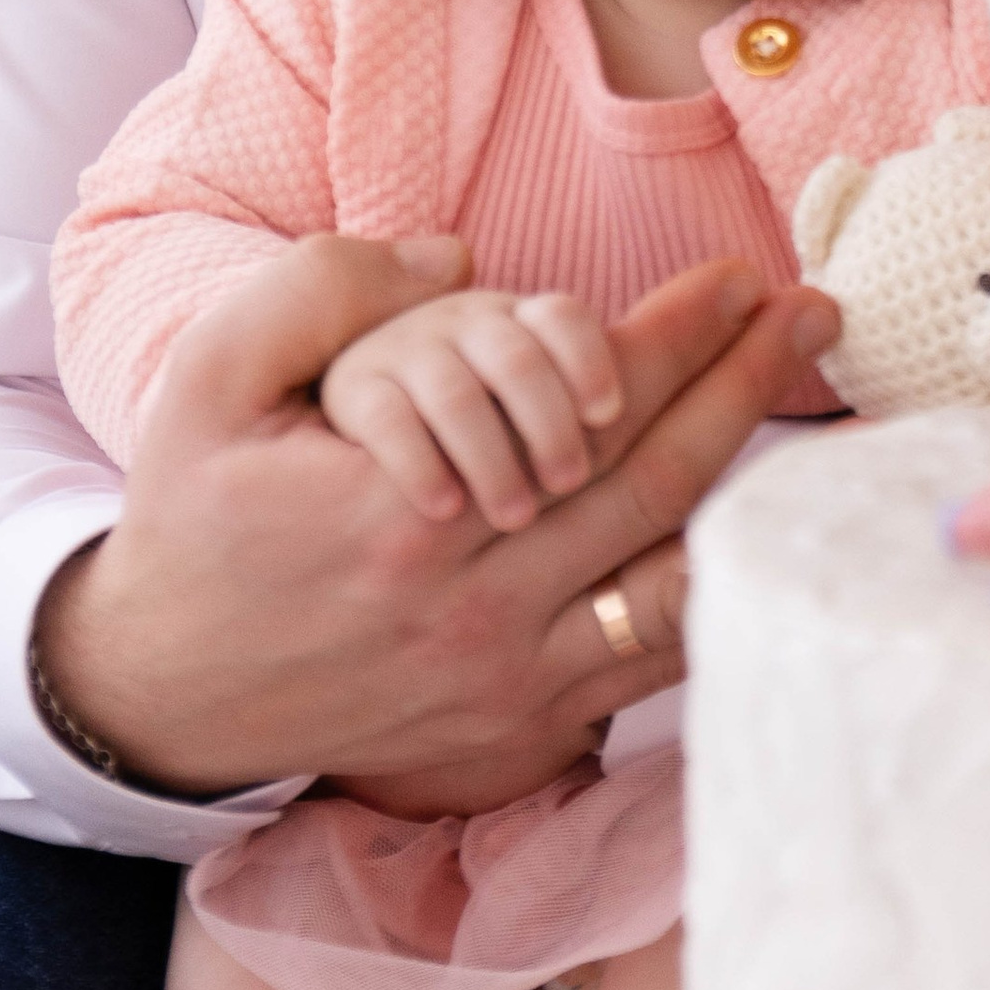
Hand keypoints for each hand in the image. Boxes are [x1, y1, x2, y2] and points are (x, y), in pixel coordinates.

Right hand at [37, 235, 835, 802]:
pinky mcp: (523, 728)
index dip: (672, 337)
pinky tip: (773, 531)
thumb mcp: (208, 382)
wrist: (168, 689)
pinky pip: (650, 666)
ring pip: (669, 581)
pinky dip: (720, 597)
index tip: (734, 277)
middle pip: (651, 484)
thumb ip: (314, 292)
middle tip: (813, 313)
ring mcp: (505, 679)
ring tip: (821, 410)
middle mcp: (470, 605)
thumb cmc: (197, 517)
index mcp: (404, 514)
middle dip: (747, 388)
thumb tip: (452, 261)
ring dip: (756, 487)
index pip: (578, 410)